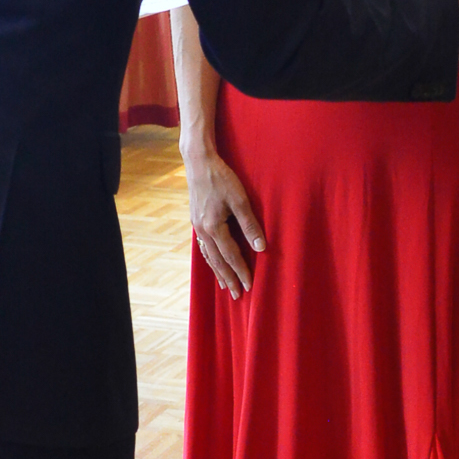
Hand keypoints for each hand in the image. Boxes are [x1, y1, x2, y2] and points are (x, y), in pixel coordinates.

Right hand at [182, 144, 263, 296]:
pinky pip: (203, 246)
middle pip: (217, 261)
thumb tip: (261, 247)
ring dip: (217, 271)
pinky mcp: (196, 221)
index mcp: (214, 227)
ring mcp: (197, 226)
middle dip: (228, 279)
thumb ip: (250, 225)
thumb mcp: (240, 200)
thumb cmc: (222, 178)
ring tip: (224, 285)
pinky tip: (213, 262)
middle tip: (237, 296)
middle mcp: (203, 230)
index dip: (241, 271)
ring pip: (208, 255)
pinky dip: (209, 258)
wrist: (199, 163)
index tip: (249, 286)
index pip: (231, 256)